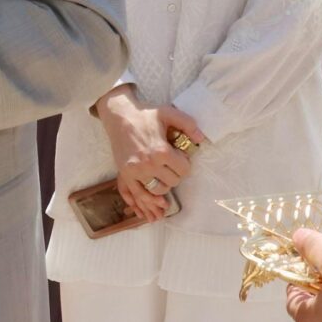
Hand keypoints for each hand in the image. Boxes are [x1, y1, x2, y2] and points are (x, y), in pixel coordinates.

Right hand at [95, 87, 193, 221]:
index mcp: (161, 151)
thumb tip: (202, 139)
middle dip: (176, 176)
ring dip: (163, 188)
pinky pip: (137, 194)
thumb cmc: (145, 114)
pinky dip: (145, 202)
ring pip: (157, 191)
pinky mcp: (125, 174)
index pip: (184, 170)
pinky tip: (151, 208)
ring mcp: (135, 171)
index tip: (180, 158)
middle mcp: (148, 164)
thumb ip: (189, 124)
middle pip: (172, 182)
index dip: (185, 165)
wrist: (119, 116)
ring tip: (163, 182)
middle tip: (172, 167)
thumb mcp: (169, 113)